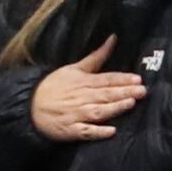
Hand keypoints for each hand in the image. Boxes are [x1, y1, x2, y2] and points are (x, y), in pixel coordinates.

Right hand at [31, 38, 147, 142]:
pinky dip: (98, 131)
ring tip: (130, 104)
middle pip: (105, 94)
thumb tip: (113, 39)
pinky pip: (86, 132)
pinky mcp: (71, 130)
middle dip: (124, 92)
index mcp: (83, 82)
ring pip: (98, 111)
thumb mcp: (74, 68)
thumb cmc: (54, 86)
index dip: (122, 79)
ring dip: (114, 108)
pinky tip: (111, 131)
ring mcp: (76, 114)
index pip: (106, 79)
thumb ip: (97, 56)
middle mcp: (82, 97)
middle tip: (141, 91)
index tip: (138, 79)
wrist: (30, 105)